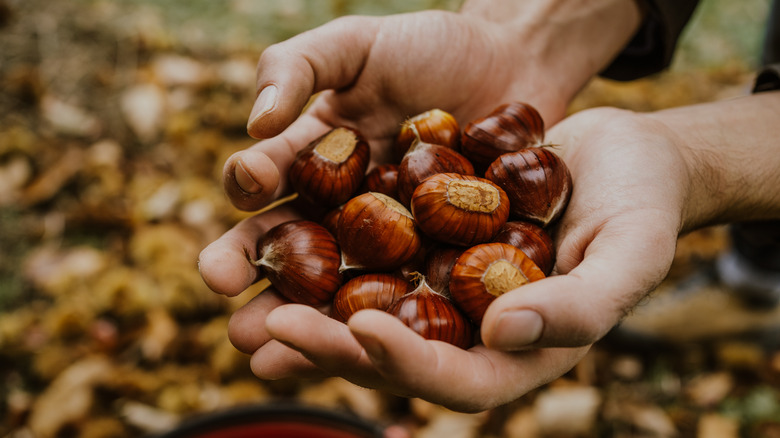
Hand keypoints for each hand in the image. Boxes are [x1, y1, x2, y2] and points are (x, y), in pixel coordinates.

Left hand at [201, 107, 692, 411]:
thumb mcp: (629, 254)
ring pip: (367, 305)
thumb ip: (578, 306)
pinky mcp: (426, 236)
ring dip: (308, 307)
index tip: (362, 335)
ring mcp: (443, 283)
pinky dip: (329, 247)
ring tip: (249, 301)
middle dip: (333, 346)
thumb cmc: (642, 207)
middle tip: (272, 326)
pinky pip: (370, 248)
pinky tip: (282, 232)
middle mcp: (469, 327)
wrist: (624, 154)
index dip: (408, 365)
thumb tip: (504, 336)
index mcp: (516, 352)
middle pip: (394, 351)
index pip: (456, 379)